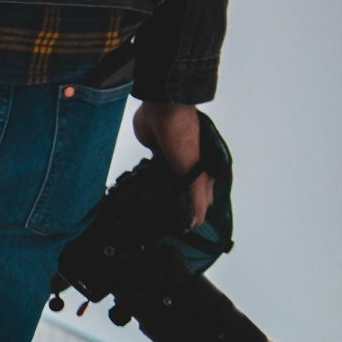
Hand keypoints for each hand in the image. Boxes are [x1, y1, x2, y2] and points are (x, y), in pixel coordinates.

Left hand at [132, 102, 213, 227]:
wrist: (163, 110)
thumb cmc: (183, 135)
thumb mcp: (193, 169)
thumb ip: (195, 194)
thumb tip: (197, 220)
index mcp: (203, 171)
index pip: (200, 201)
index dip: (192, 216)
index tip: (179, 231)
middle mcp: (190, 168)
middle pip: (182, 194)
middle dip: (173, 208)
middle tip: (157, 227)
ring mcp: (172, 162)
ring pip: (166, 185)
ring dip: (158, 197)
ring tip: (144, 215)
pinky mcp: (156, 154)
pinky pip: (152, 173)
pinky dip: (147, 182)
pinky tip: (138, 193)